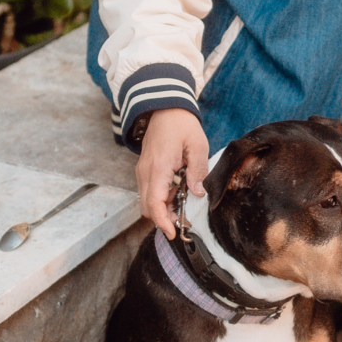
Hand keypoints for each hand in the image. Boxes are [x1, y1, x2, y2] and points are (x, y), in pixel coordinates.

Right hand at [136, 109, 209, 238]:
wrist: (164, 107)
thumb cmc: (181, 124)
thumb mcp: (197, 145)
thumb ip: (198, 170)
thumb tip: (199, 193)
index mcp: (158, 168)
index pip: (154, 204)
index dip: (163, 222)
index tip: (173, 233)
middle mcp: (145, 172)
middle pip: (147, 207)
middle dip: (163, 219)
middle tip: (183, 222)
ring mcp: (143, 171)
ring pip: (147, 200)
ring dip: (162, 208)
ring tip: (183, 206)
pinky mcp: (145, 169)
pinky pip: (149, 191)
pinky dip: (160, 198)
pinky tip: (177, 194)